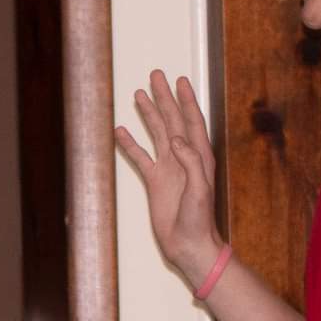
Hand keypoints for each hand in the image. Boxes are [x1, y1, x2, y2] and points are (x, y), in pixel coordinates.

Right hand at [113, 70, 224, 283]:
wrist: (188, 243)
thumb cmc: (199, 219)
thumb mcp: (200, 189)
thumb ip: (190, 161)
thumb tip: (174, 139)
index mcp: (199, 156)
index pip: (192, 121)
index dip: (186, 100)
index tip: (179, 80)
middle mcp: (184, 157)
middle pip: (172, 120)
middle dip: (165, 98)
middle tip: (156, 76)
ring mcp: (168, 168)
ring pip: (156, 133)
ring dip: (149, 114)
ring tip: (139, 95)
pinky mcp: (154, 181)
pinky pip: (140, 157)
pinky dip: (130, 143)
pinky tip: (121, 130)